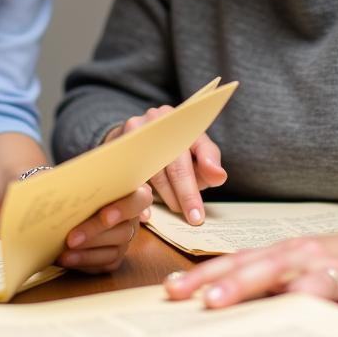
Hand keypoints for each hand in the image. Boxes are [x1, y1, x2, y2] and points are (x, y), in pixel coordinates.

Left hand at [57, 183, 153, 272]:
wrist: (77, 205)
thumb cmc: (83, 188)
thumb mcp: (86, 179)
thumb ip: (84, 180)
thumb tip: (62, 178)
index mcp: (133, 193)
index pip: (140, 200)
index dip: (124, 210)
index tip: (105, 216)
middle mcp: (133, 219)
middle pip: (124, 230)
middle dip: (95, 234)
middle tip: (71, 239)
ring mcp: (126, 240)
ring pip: (115, 250)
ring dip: (87, 253)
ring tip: (64, 253)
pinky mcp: (115, 257)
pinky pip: (105, 264)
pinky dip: (85, 263)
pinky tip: (68, 259)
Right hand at [107, 106, 226, 223]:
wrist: (140, 135)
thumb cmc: (175, 149)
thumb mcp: (197, 152)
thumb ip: (209, 164)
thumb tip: (219, 176)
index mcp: (185, 119)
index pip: (197, 150)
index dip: (196, 185)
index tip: (198, 215)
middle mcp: (159, 118)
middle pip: (173, 163)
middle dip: (183, 195)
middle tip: (190, 218)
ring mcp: (136, 128)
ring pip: (151, 169)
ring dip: (164, 195)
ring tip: (174, 210)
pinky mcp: (118, 141)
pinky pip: (129, 172)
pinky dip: (138, 195)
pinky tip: (145, 212)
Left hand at [163, 204, 337, 320]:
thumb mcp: (299, 259)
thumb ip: (266, 276)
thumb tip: (213, 298)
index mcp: (285, 251)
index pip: (237, 261)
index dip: (203, 276)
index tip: (170, 290)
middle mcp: (307, 258)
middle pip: (263, 270)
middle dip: (230, 286)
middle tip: (200, 302)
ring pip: (303, 286)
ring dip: (275, 298)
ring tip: (253, 313)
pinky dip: (332, 321)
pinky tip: (312, 333)